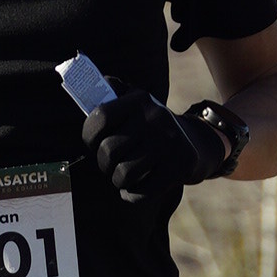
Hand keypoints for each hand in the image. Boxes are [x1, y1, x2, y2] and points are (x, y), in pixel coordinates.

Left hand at [80, 90, 230, 202]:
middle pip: (109, 151)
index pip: (100, 117)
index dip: (89, 136)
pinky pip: (141, 192)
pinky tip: (137, 188)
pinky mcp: (180, 165)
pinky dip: (132, 196)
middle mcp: (155, 117)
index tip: (95, 143)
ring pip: (123, 174)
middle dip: (104, 164)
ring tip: (126, 176)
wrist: (197, 143)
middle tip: (112, 164)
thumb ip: (110, 94)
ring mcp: (169, 142)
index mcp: (139, 99)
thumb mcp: (135, 105)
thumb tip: (79, 81)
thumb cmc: (151, 129)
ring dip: (119, 181)